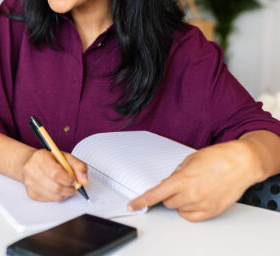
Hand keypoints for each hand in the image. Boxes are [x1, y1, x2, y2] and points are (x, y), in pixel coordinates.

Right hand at [21, 149, 88, 201]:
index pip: (55, 172)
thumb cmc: (50, 159)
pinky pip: (50, 200)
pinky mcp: (31, 194)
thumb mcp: (66, 157)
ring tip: (66, 186)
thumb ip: (79, 166)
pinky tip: (57, 189)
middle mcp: (31, 170)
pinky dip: (58, 196)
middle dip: (69, 189)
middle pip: (55, 187)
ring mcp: (29, 183)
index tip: (74, 179)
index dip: (68, 178)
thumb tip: (84, 181)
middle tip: (74, 185)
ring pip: (54, 196)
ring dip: (65, 194)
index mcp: (40, 157)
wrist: (31, 163)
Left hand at [128, 140, 260, 221]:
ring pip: (179, 210)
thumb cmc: (218, 157)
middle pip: (167, 202)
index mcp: (182, 179)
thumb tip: (168, 183)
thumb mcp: (190, 160)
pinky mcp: (212, 211)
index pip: (156, 194)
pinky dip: (189, 210)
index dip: (141, 201)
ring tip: (192, 188)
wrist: (242, 162)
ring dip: (179, 202)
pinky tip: (194, 200)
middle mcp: (191, 194)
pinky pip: (192, 217)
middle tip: (178, 185)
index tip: (132, 205)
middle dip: (168, 195)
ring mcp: (202, 204)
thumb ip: (177, 173)